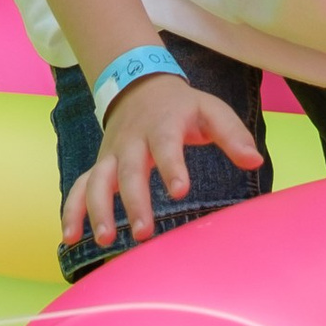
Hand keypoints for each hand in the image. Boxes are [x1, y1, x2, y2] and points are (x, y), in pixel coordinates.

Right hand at [60, 72, 263, 258]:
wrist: (139, 85)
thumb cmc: (182, 106)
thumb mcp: (211, 110)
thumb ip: (233, 135)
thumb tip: (254, 161)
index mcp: (163, 125)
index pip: (166, 145)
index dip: (172, 167)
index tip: (179, 191)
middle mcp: (132, 141)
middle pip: (129, 171)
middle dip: (133, 201)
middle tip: (143, 233)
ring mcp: (111, 154)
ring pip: (98, 181)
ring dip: (98, 210)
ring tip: (105, 240)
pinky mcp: (99, 165)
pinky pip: (80, 187)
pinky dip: (72, 211)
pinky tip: (71, 238)